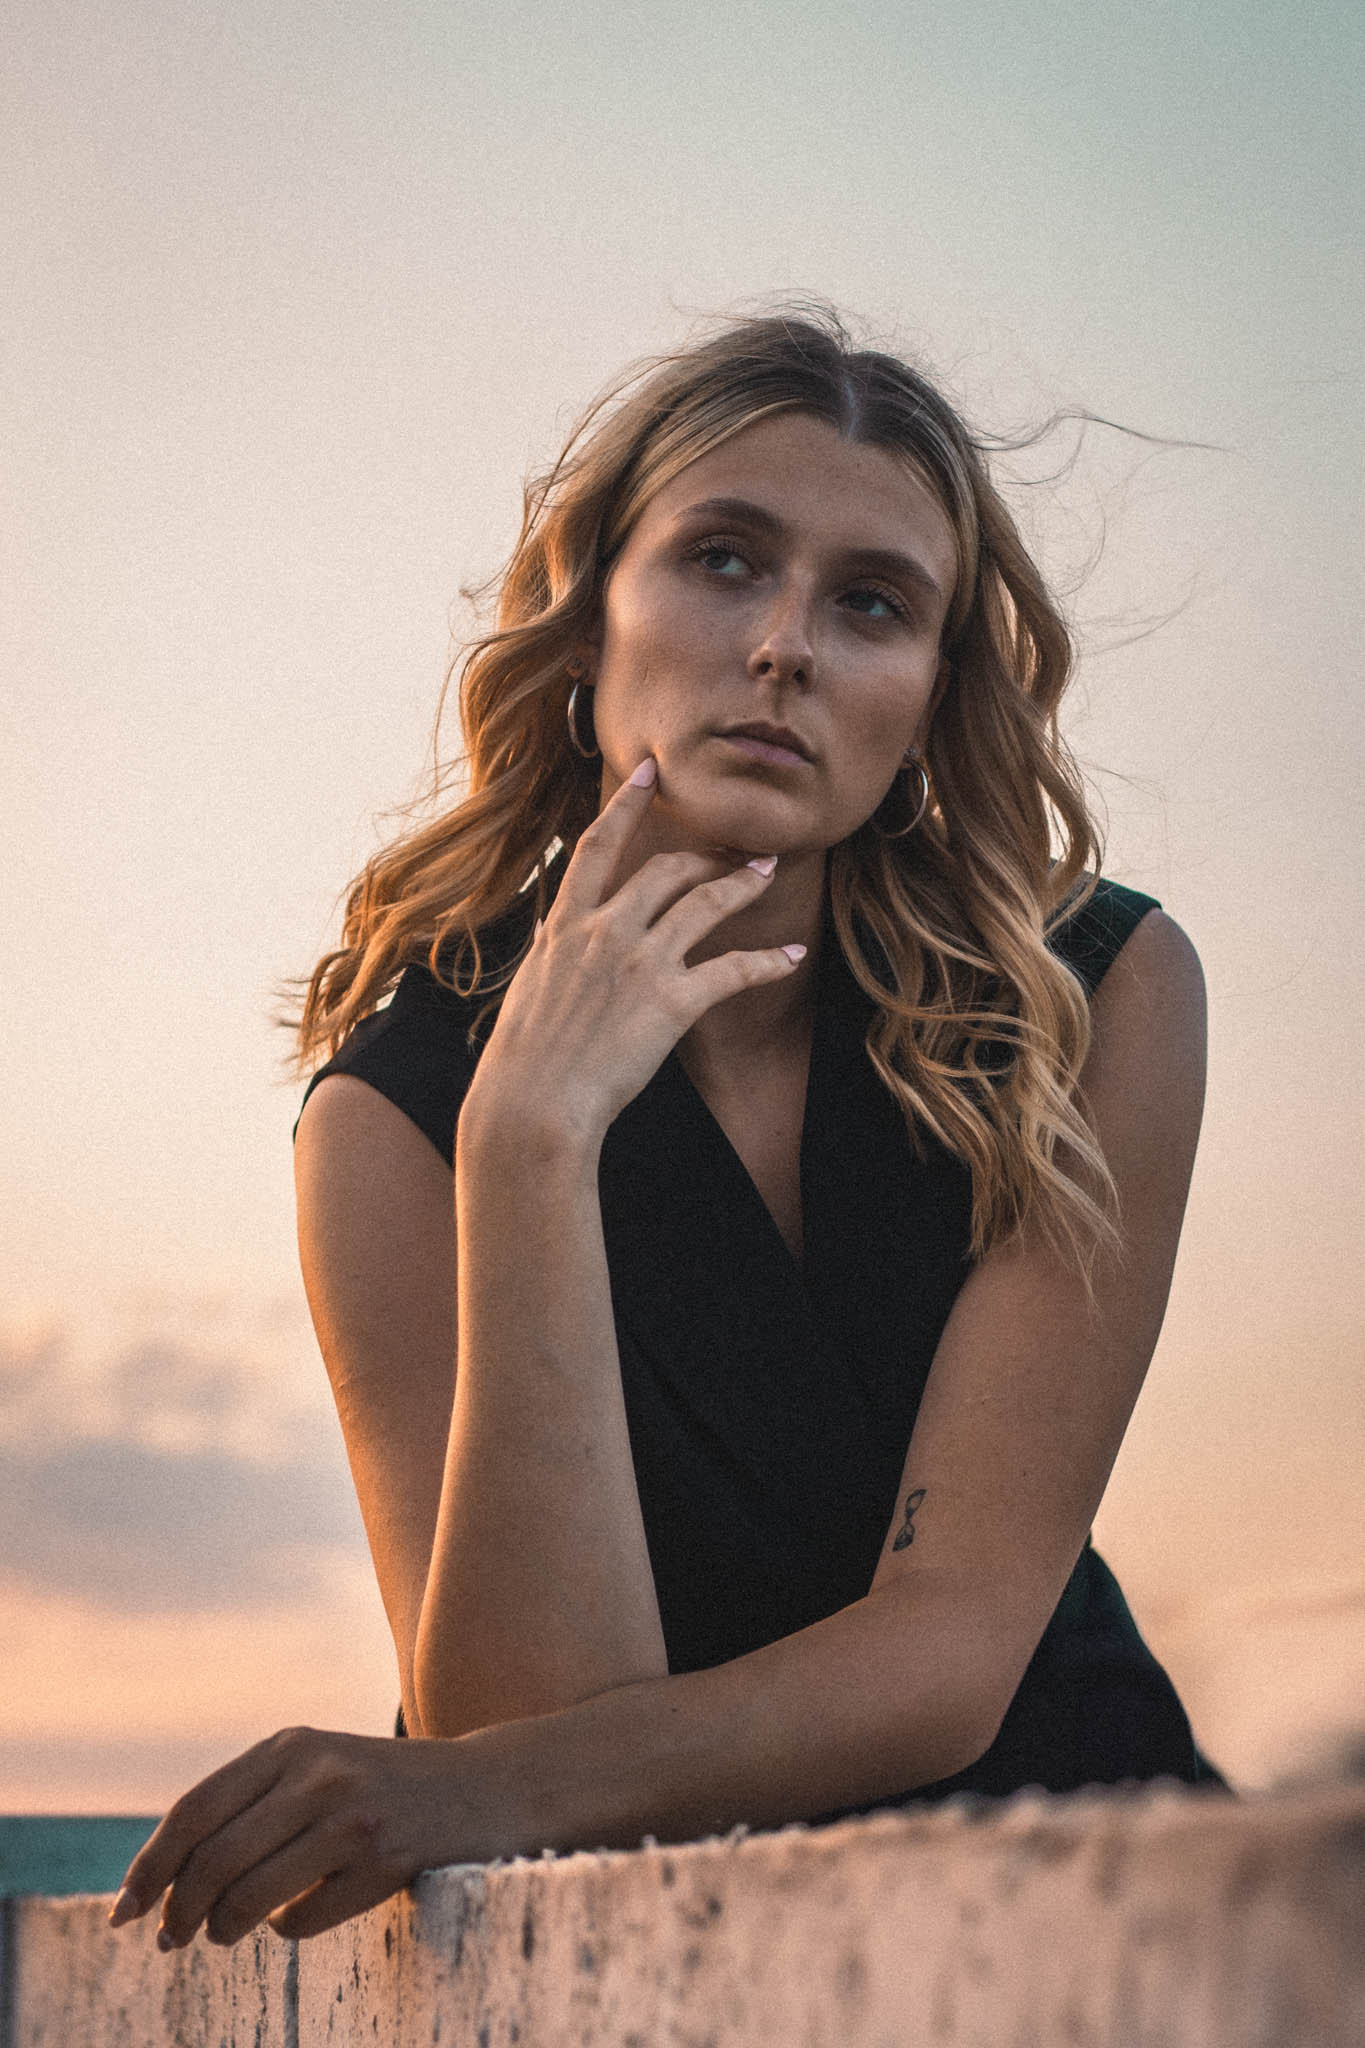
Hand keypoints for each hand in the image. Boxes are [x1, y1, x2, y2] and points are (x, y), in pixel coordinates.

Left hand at [107, 1725, 497, 1947]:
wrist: (485, 1786)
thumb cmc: (382, 1784)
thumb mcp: (318, 1766)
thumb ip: (252, 1800)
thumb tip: (165, 1875)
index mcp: (292, 1744)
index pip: (194, 1811)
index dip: (150, 1867)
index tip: (124, 1912)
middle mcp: (317, 1773)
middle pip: (213, 1859)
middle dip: (178, 1911)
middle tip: (170, 1940)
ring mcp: (353, 1815)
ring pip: (250, 1896)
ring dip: (222, 1929)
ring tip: (221, 1934)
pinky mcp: (385, 1858)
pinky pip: (303, 1919)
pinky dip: (285, 1930)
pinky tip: (296, 1917)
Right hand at [464, 756, 803, 1142]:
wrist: (532, 1101)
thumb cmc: (523, 1058)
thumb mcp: (528, 990)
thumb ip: (550, 955)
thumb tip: (551, 935)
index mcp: (566, 925)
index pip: (598, 847)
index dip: (626, 804)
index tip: (650, 771)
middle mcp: (604, 930)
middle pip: (665, 869)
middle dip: (706, 854)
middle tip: (735, 850)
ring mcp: (640, 961)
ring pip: (705, 902)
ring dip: (742, 883)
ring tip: (768, 870)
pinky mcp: (672, 1000)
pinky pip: (733, 969)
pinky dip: (768, 961)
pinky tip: (792, 956)